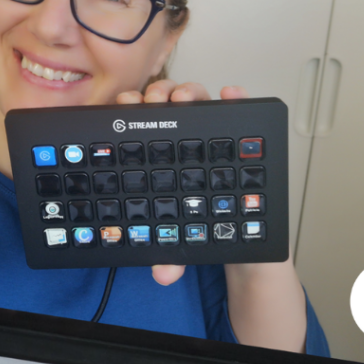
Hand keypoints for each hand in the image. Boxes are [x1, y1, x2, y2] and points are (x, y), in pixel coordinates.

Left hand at [117, 81, 247, 287]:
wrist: (240, 242)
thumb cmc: (201, 229)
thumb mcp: (178, 242)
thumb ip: (168, 254)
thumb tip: (163, 273)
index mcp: (159, 158)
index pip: (140, 125)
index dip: (129, 109)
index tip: (123, 105)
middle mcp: (183, 141)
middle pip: (165, 104)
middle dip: (155, 94)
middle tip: (153, 103)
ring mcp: (211, 137)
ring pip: (197, 99)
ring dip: (188, 89)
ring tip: (184, 97)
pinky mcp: (239, 139)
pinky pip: (239, 111)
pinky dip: (236, 97)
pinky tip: (230, 93)